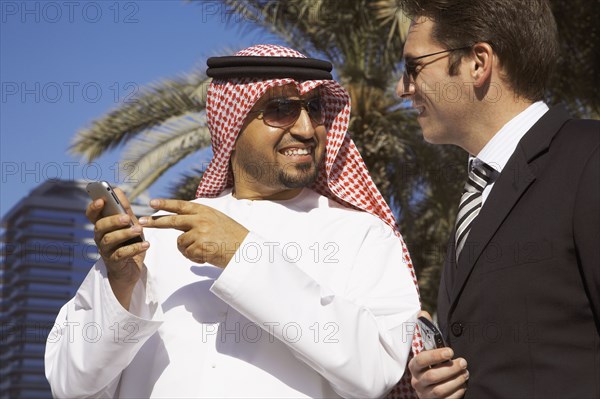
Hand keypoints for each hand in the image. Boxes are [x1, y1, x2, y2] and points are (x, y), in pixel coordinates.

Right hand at [86, 188, 147, 308]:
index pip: (92, 215)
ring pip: (109, 240)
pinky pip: (121, 254)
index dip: (94, 207)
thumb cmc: (128, 243)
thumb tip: (117, 190)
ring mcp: (105, 250)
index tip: (102, 200)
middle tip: (127, 218)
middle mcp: (100, 237)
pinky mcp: (114, 263)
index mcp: (102, 226)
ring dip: (125, 233)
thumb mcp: (128, 224)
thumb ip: (123, 209)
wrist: (130, 270)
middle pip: (100, 226)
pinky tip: (146, 245)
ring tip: (138, 230)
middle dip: (113, 220)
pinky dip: (134, 248)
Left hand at [139, 199, 248, 267]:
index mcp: (205, 211)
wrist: (246, 250)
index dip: (166, 204)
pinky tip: (207, 256)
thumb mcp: (218, 220)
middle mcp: (200, 219)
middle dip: (155, 221)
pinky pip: (187, 254)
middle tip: (142, 221)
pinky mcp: (199, 246)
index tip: (152, 202)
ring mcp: (199, 233)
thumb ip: (200, 220)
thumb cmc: (234, 237)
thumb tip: (181, 227)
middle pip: (172, 220)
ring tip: (204, 250)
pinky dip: (195, 258)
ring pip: (180, 243)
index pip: (181, 205)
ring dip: (188, 249)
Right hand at [409, 312, 468, 398]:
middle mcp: (417, 381)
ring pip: (439, 390)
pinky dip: (456, 393)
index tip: (450, 351)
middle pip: (432, 376)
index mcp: (414, 366)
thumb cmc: (433, 365)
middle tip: (463, 362)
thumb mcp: (429, 350)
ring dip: (455, 380)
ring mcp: (424, 394)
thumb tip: (422, 312)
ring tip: (466, 373)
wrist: (432, 389)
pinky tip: (463, 386)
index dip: (435, 356)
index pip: (421, 360)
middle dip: (450, 369)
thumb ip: (427, 333)